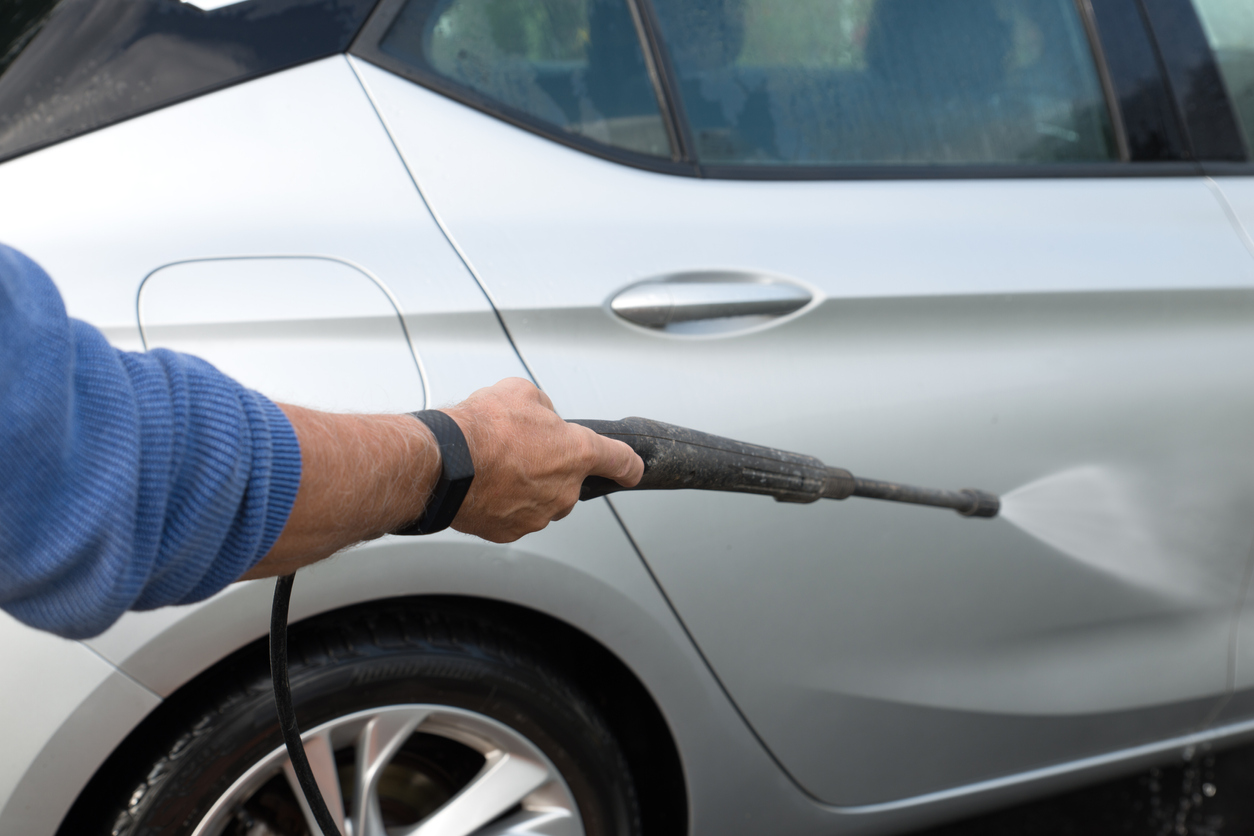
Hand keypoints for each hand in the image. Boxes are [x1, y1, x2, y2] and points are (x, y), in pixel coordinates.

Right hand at [245, 378, 641, 578]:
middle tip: (520, 449)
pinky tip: (484, 484)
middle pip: (569, 480)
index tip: (633, 469)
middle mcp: (565, 488)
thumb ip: (543, 406)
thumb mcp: (521, 392)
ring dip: (525, 485)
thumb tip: (541, 414)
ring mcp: (539, 514)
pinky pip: (515, 516)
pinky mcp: (511, 531)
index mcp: (578, 451)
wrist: (445, 463)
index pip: (620, 460)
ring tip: (495, 465)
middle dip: (550, 466)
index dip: (629, 464)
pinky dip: (502, 503)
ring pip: (541, 499)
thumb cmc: (482, 427)